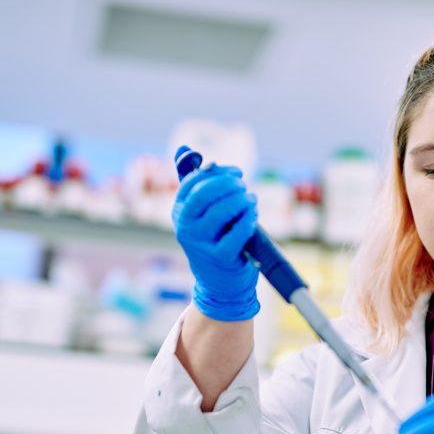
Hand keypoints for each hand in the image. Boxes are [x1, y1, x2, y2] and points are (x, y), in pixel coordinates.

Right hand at [172, 153, 258, 320]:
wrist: (220, 283)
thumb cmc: (216, 241)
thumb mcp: (204, 213)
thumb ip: (198, 183)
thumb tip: (185, 150)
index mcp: (180, 212)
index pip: (191, 182)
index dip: (215, 172)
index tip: (236, 173)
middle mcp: (186, 227)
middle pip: (204, 194)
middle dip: (228, 184)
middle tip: (243, 186)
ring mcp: (201, 244)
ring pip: (221, 211)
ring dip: (241, 201)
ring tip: (250, 201)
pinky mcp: (220, 257)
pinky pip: (236, 233)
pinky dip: (248, 220)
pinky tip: (253, 217)